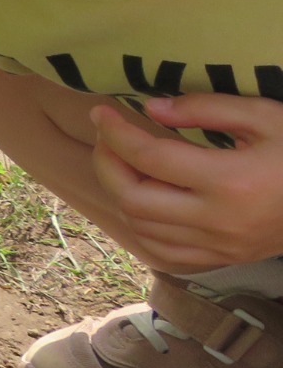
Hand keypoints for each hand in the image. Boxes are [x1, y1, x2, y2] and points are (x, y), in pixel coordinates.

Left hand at [88, 94, 282, 271]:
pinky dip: (140, 223)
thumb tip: (151, 107)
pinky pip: (161, 250)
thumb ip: (207, 108)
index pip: (150, 157)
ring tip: (122, 160)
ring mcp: (219, 246)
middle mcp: (219, 220)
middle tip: (107, 136)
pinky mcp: (222, 259)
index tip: (101, 111)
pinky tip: (142, 196)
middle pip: (134, 198)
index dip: (115, 132)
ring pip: (141, 227)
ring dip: (120, 191)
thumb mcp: (266, 116)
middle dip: (108, 163)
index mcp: (230, 181)